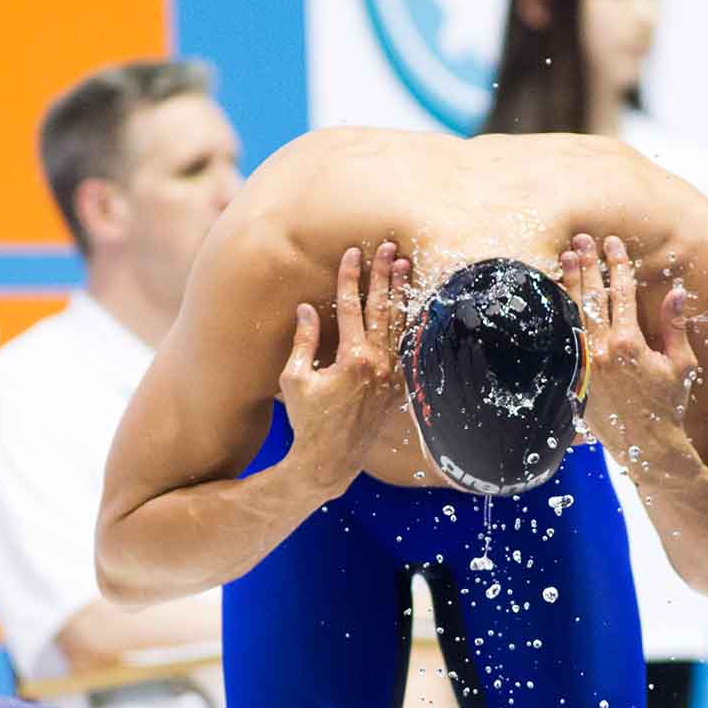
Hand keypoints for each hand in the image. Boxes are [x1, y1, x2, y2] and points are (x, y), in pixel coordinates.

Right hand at [280, 243, 410, 496]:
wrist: (330, 460)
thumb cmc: (307, 420)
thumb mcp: (295, 379)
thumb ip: (304, 341)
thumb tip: (307, 308)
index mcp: (353, 359)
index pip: (351, 307)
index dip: (351, 277)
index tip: (353, 253)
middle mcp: (378, 364)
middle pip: (383, 308)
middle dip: (384, 275)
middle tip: (389, 247)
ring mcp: (392, 375)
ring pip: (399, 324)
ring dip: (402, 293)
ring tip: (405, 266)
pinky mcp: (397, 386)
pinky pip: (406, 346)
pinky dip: (408, 323)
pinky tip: (412, 306)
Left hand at [560, 233, 699, 463]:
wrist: (647, 446)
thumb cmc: (668, 405)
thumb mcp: (681, 364)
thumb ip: (676, 326)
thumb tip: (677, 291)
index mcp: (630, 344)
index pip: (622, 293)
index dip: (618, 265)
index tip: (614, 244)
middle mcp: (603, 351)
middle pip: (592, 297)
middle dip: (588, 264)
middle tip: (583, 239)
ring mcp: (586, 364)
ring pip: (574, 314)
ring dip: (570, 283)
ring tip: (566, 257)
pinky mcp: (576, 377)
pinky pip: (566, 337)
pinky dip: (561, 313)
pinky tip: (557, 297)